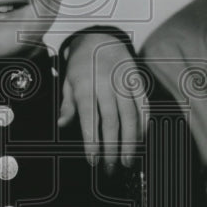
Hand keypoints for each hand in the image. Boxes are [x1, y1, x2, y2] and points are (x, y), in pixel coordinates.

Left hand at [58, 30, 145, 170]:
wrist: (100, 38)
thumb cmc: (81, 65)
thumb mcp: (68, 81)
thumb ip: (67, 104)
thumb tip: (62, 124)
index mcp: (85, 85)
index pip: (89, 118)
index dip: (92, 142)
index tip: (93, 160)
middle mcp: (106, 84)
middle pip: (111, 121)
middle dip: (112, 148)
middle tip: (110, 168)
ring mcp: (124, 82)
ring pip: (130, 115)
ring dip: (131, 141)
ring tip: (128, 161)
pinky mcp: (137, 81)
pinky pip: (144, 105)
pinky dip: (145, 123)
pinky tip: (142, 139)